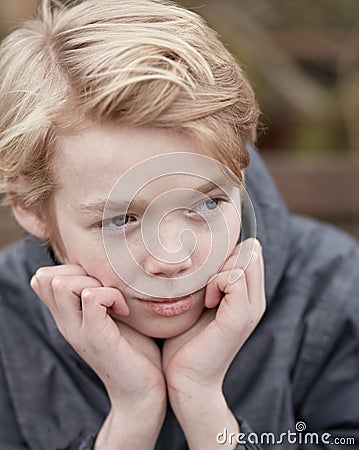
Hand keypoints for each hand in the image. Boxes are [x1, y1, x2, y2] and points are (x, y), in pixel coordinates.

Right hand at [31, 265, 165, 448]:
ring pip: (62, 283)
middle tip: (108, 291)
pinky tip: (124, 311)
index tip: (100, 284)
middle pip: (47, 276)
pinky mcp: (95, 337)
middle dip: (81, 271)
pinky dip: (111, 295)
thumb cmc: (133, 350)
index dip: (71, 269)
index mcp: (67, 316)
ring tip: (116, 302)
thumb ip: (101, 295)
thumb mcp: (111, 316)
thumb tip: (110, 266)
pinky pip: (91, 297)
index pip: (44, 277)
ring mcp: (77, 330)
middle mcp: (65, 322)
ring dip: (95, 282)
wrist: (142, 392)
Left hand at [162, 238, 265, 448]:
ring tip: (205, 294)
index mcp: (248, 297)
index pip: (251, 251)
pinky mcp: (239, 317)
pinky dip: (216, 282)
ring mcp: (251, 309)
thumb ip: (207, 281)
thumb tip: (201, 255)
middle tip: (206, 281)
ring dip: (220, 269)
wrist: (186, 381)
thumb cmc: (185, 342)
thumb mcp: (199, 303)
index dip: (228, 253)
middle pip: (252, 251)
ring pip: (246, 259)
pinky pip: (234, 277)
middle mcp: (255, 301)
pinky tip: (206, 301)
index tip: (207, 275)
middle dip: (225, 257)